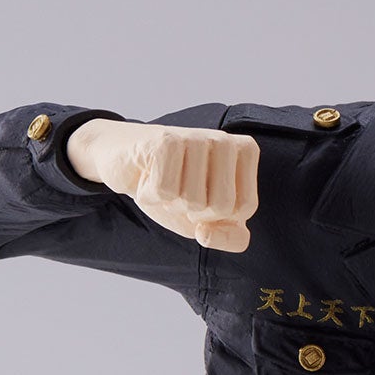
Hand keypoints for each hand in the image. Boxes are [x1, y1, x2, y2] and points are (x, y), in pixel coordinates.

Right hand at [68, 120, 259, 252]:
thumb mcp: (209, 220)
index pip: (245, 206)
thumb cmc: (176, 189)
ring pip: (194, 200)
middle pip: (222, 205)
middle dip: (195, 211)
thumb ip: (231, 237)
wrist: (129, 166)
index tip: (203, 196)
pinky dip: (152, 195)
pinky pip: (166, 192)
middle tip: (180, 190)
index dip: (218, 215)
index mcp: (244, 151)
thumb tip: (207, 234)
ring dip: (172, 203)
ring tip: (164, 182)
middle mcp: (224, 139)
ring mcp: (195, 136)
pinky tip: (148, 177)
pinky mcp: (165, 140)